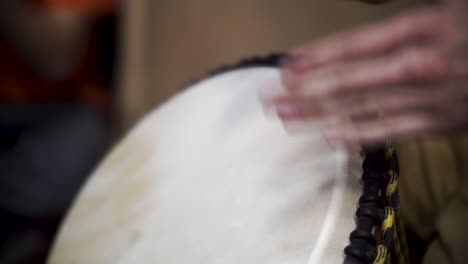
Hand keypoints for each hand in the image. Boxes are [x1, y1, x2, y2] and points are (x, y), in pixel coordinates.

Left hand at [261, 1, 467, 146]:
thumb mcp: (444, 2)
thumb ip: (396, 5)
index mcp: (420, 27)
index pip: (354, 45)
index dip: (316, 57)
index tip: (286, 67)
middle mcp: (419, 64)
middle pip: (349, 80)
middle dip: (305, 90)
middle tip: (271, 99)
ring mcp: (428, 98)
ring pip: (364, 108)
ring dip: (320, 114)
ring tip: (288, 118)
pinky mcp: (440, 123)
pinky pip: (394, 132)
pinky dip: (362, 135)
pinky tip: (332, 136)